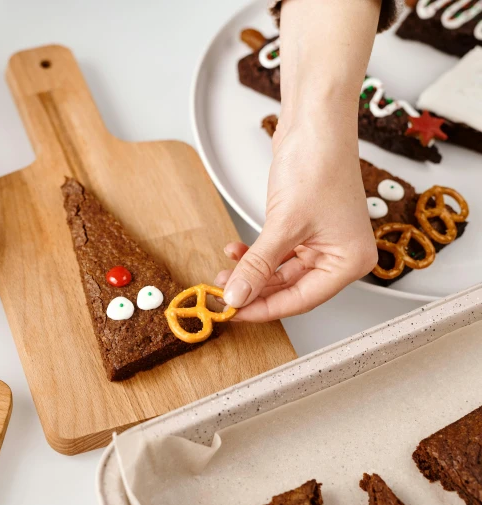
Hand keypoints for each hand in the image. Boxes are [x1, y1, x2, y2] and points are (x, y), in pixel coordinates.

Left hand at [214, 116, 376, 321]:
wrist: (315, 122)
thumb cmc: (318, 164)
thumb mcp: (283, 225)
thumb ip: (258, 266)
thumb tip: (237, 296)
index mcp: (350, 261)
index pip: (302, 300)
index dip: (265, 308)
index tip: (234, 313)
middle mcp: (341, 254)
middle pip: (291, 288)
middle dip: (254, 290)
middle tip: (223, 295)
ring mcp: (323, 240)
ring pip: (281, 271)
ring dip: (251, 272)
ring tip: (223, 274)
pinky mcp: (305, 226)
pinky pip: (277, 252)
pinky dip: (256, 254)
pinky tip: (236, 251)